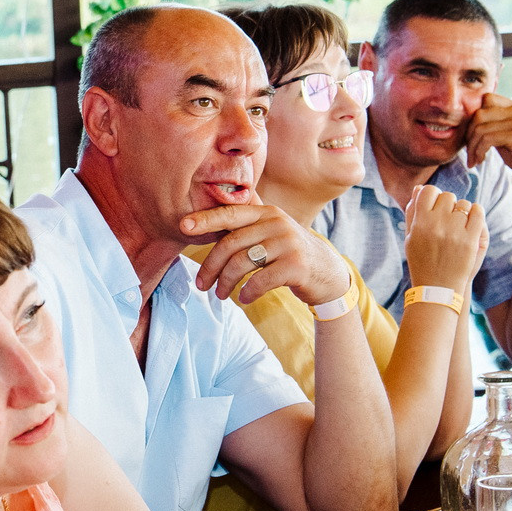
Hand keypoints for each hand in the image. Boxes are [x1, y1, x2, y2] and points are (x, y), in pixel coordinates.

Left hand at [180, 202, 350, 307]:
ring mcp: (288, 244)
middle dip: (211, 266)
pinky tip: (244, 298)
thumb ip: (247, 224)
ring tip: (220, 294)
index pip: (231, 213)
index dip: (206, 219)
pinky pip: (261, 280)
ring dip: (226, 282)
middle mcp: (277, 223)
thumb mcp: (271, 231)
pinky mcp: (296, 266)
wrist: (327, 273)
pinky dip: (248, 292)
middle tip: (202, 285)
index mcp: (267, 212)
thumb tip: (208, 216)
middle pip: (231, 243)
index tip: (184, 227)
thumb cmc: (289, 253)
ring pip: (242, 263)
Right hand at [403, 185, 485, 295]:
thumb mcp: (410, 237)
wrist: (438, 288)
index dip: (432, 195)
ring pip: (464, 204)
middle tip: (445, 219)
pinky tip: (470, 221)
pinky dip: (476, 212)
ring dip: (462, 211)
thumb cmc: (421, 261)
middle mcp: (437, 225)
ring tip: (457, 225)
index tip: (434, 205)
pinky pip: (478, 212)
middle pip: (447, 196)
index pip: (429, 191)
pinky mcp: (471, 240)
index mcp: (420, 223)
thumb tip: (418, 188)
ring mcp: (455, 232)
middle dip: (447, 204)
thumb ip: (412, 212)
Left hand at [465, 92, 511, 201]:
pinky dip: (479, 151)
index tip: (471, 137)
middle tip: (469, 152)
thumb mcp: (504, 135)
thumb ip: (492, 124)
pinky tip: (480, 160)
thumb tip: (467, 119)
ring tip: (474, 159)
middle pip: (480, 114)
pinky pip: (487, 139)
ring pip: (481, 128)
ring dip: (472, 147)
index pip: (486, 99)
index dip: (474, 118)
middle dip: (469, 135)